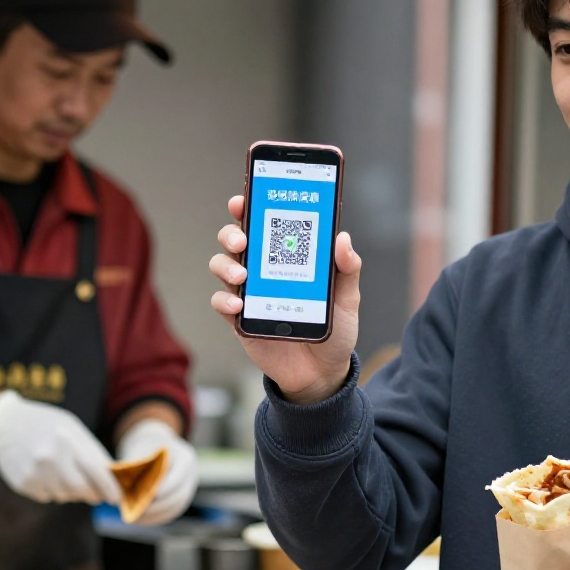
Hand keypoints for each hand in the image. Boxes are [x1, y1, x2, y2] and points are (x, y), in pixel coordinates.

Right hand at [0, 391, 122, 504]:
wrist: (4, 424)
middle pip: (81, 490)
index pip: (96, 471)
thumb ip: (91, 451)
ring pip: (64, 496)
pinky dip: (53, 490)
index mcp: (67, 440)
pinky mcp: (23, 484)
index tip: (116, 498)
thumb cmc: (45, 423)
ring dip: (71, 492)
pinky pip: (47, 497)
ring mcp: (35, 473)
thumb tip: (112, 477)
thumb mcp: (71, 427)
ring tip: (64, 474)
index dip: (109, 488)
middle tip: (96, 494)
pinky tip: (46, 474)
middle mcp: (50, 458)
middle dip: (92, 494)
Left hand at [117, 418, 197, 524]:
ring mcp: (188, 488)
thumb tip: (125, 488)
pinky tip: (142, 519)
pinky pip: (172, 512)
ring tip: (137, 518)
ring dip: (157, 515)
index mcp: (185, 458)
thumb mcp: (142, 449)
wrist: (155, 445)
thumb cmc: (146, 446)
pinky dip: (157, 517)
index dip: (166, 488)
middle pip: (179, 495)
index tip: (150, 496)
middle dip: (159, 506)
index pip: (178, 477)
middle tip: (140, 511)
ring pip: (176, 507)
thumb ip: (138, 466)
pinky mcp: (181, 498)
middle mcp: (191, 474)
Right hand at [208, 195, 361, 403]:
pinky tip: (239, 305)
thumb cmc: (333, 328)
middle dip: (232, 232)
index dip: (250, 206)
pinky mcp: (240, 319)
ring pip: (222, 266)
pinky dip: (225, 301)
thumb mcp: (347, 298)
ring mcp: (248, 293)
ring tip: (243, 276)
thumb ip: (347, 269)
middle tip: (242, 239)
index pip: (264, 223)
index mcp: (286, 256)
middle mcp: (263, 269)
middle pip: (235, 240)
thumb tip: (342, 239)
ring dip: (226, 265)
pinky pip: (221, 303)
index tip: (244, 197)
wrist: (323, 372)